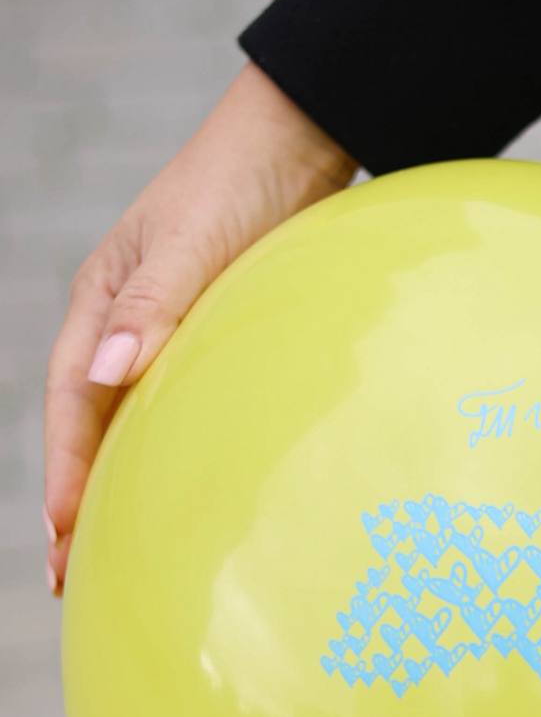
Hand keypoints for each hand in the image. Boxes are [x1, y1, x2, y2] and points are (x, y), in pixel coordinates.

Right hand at [43, 64, 354, 593]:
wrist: (301, 142)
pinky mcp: (214, 338)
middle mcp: (126, 322)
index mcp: (103, 300)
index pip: (73, 399)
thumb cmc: (244, 181)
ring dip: (117, 487)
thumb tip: (109, 373)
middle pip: (90, 424)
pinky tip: (176, 499)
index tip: (63, 532)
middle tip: (70, 574)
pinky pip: (178, 411)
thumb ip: (155, 306)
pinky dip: (166, 457)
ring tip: (109, 556)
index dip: (65, 468)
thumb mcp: (196, 242)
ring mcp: (168, 333)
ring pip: (131, 423)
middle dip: (75, 498)